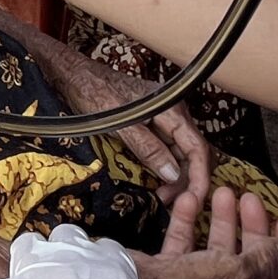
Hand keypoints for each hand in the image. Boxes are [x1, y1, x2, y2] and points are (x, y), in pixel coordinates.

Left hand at [41, 38, 214, 198]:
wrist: (78, 76)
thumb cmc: (95, 94)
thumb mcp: (120, 124)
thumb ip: (148, 148)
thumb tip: (173, 174)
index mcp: (172, 110)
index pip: (198, 149)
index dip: (199, 177)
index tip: (194, 199)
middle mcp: (175, 114)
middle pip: (194, 154)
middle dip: (188, 181)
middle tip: (169, 201)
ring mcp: (165, 120)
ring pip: (182, 154)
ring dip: (177, 178)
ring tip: (161, 196)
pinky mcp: (155, 125)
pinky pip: (168, 150)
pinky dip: (166, 169)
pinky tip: (156, 183)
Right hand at [135, 184, 277, 278]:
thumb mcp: (238, 274)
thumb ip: (267, 261)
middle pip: (251, 263)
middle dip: (254, 228)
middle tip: (251, 199)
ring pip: (218, 250)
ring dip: (223, 220)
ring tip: (224, 192)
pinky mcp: (170, 274)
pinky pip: (185, 245)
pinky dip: (189, 221)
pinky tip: (190, 199)